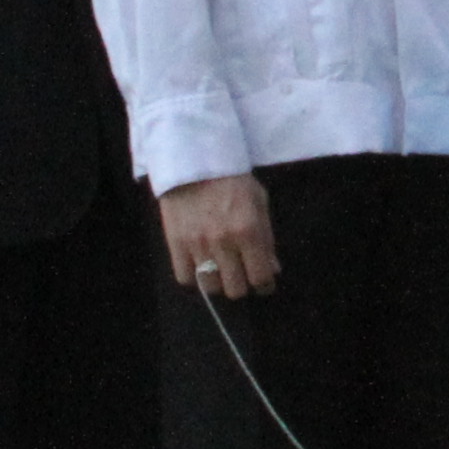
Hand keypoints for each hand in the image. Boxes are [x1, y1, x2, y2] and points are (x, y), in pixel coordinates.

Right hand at [161, 173, 279, 298]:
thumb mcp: (259, 202)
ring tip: (219, 270)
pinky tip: (199, 265)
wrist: (193, 159)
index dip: (265, 285)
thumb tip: (272, 270)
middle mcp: (224, 242)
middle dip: (242, 285)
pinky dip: (194, 276)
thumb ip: (266, 238)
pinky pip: (185, 278)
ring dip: (218, 282)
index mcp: (249, 231)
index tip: (263, 283)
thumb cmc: (232, 179)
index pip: (260, 278)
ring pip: (210, 287)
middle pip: (235, 290)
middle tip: (241, 275)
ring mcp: (197, 245)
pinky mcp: (175, 244)